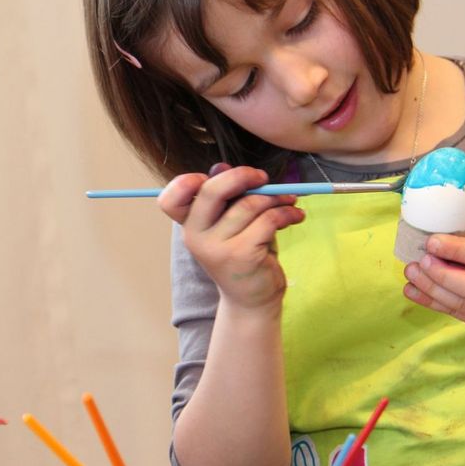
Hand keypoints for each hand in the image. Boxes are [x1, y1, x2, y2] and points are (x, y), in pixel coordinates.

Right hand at [158, 164, 304, 312]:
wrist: (252, 299)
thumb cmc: (242, 254)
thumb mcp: (229, 223)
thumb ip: (224, 197)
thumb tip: (221, 166)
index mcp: (189, 225)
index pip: (170, 199)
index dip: (186, 182)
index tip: (216, 176)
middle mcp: (196, 237)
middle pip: (211, 191)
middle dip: (242, 176)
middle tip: (263, 178)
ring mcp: (217, 248)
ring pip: (249, 204)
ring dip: (275, 198)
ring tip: (289, 202)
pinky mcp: (242, 256)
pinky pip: (267, 220)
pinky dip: (286, 213)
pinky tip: (294, 216)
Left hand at [401, 218, 464, 340]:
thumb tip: (450, 214)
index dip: (457, 250)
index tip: (432, 241)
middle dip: (441, 275)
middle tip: (418, 260)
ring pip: (464, 306)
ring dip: (432, 290)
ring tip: (411, 273)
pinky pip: (460, 316)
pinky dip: (434, 303)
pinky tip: (414, 291)